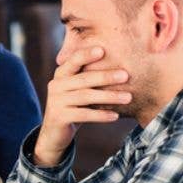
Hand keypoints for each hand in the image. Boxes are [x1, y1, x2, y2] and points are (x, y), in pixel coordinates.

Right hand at [33, 46, 131, 166]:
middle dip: (106, 76)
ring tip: (128, 97)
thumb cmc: (74, 106)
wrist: (54, 132)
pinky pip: (84, 114)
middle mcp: (56, 85)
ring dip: (109, 96)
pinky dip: (101, 115)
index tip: (103, 50)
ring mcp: (56, 101)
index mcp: (61, 74)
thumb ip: (89, 77)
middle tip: (125, 75)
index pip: (73, 60)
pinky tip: (115, 115)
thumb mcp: (78, 89)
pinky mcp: (59, 117)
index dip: (86, 54)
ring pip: (86, 96)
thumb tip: (122, 67)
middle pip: (83, 79)